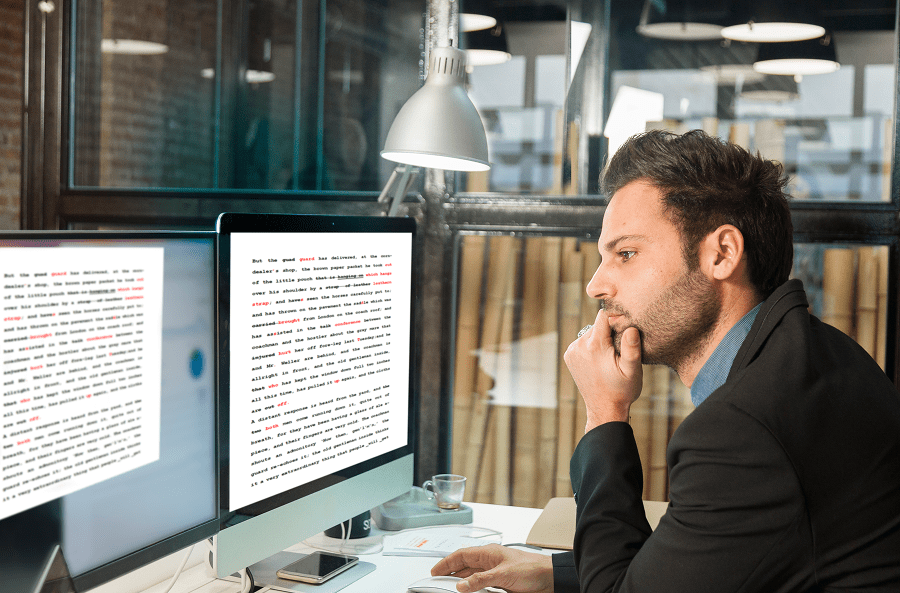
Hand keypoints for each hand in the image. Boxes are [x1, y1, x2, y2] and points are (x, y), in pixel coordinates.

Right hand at [430, 544, 553, 592]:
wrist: (550, 579)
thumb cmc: (532, 568)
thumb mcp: (503, 574)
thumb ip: (481, 580)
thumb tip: (461, 585)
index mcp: (488, 553)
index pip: (461, 555)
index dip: (446, 562)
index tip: (435, 571)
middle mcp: (490, 562)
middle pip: (465, 566)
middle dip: (451, 572)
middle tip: (438, 580)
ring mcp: (495, 573)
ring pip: (472, 577)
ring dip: (462, 582)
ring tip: (450, 588)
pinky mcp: (501, 584)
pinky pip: (482, 586)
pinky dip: (473, 590)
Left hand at [564, 309, 642, 430]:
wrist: (604, 409)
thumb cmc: (622, 390)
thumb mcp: (632, 370)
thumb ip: (631, 348)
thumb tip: (630, 327)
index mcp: (594, 346)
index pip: (604, 316)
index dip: (617, 319)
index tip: (625, 328)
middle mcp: (579, 345)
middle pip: (597, 325)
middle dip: (609, 332)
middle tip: (619, 350)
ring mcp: (571, 351)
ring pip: (590, 333)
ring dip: (600, 339)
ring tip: (609, 357)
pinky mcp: (569, 356)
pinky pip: (583, 342)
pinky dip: (592, 346)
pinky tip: (599, 360)